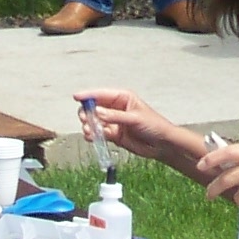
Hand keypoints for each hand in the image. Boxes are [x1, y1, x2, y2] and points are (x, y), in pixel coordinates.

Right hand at [75, 86, 197, 169]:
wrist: (161, 144)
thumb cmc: (154, 125)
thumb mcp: (134, 118)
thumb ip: (115, 116)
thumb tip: (97, 112)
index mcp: (122, 98)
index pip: (101, 94)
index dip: (88, 95)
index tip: (76, 97)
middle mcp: (115, 108)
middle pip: (93, 107)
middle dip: (87, 112)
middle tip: (85, 119)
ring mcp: (113, 122)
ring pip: (94, 121)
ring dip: (89, 125)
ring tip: (89, 131)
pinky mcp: (113, 135)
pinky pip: (98, 133)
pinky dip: (93, 135)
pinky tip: (92, 137)